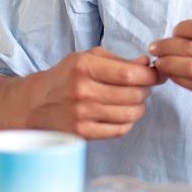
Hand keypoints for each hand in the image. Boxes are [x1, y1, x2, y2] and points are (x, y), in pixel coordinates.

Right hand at [24, 46, 162, 139]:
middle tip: (144, 87)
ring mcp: (81, 114)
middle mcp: (82, 90)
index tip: (158, 75)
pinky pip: (119, 130)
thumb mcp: (87, 58)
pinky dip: (127, 122)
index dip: (151, 75)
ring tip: (133, 101)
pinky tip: (122, 114)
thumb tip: (147, 64)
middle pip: (134, 94)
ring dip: (139, 107)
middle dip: (146, 90)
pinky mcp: (81, 133)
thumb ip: (118, 60)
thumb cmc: (65, 77)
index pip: (130, 74)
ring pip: (130, 113)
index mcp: (85, 66)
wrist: (33, 104)